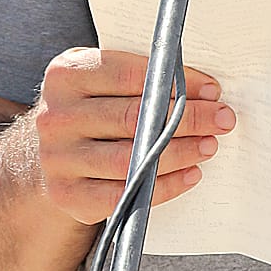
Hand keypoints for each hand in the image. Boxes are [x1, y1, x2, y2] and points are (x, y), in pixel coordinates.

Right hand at [33, 48, 235, 225]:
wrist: (48, 155)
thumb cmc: (91, 110)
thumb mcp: (103, 81)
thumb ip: (143, 78)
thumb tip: (204, 90)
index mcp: (65, 75)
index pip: (131, 75)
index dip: (177, 82)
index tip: (212, 90)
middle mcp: (56, 116)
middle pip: (134, 117)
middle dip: (189, 118)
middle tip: (223, 118)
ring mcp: (58, 158)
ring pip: (131, 157)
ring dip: (181, 152)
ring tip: (210, 145)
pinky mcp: (68, 194)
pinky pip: (125, 193)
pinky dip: (164, 185)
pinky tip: (190, 174)